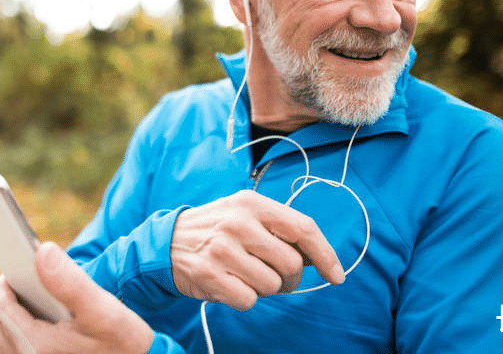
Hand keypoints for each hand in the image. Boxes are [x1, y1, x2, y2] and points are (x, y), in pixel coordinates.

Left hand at [0, 241, 154, 353]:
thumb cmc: (123, 342)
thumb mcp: (101, 309)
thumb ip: (70, 281)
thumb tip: (42, 252)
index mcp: (35, 345)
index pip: (3, 309)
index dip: (6, 285)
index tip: (17, 268)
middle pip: (1, 326)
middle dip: (12, 302)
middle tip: (32, 285)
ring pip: (8, 340)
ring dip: (19, 319)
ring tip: (43, 304)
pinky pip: (21, 351)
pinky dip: (28, 335)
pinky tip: (52, 325)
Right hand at [171, 190, 344, 310]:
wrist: (166, 241)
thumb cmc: (217, 230)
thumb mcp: (246, 215)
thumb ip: (281, 230)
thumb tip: (318, 258)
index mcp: (252, 203)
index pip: (303, 228)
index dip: (326, 255)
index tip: (336, 275)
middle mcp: (238, 222)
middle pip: (291, 264)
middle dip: (290, 279)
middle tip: (274, 277)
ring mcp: (222, 248)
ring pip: (271, 285)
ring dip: (264, 288)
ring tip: (244, 275)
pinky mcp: (209, 274)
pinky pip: (249, 300)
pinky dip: (244, 298)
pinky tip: (229, 283)